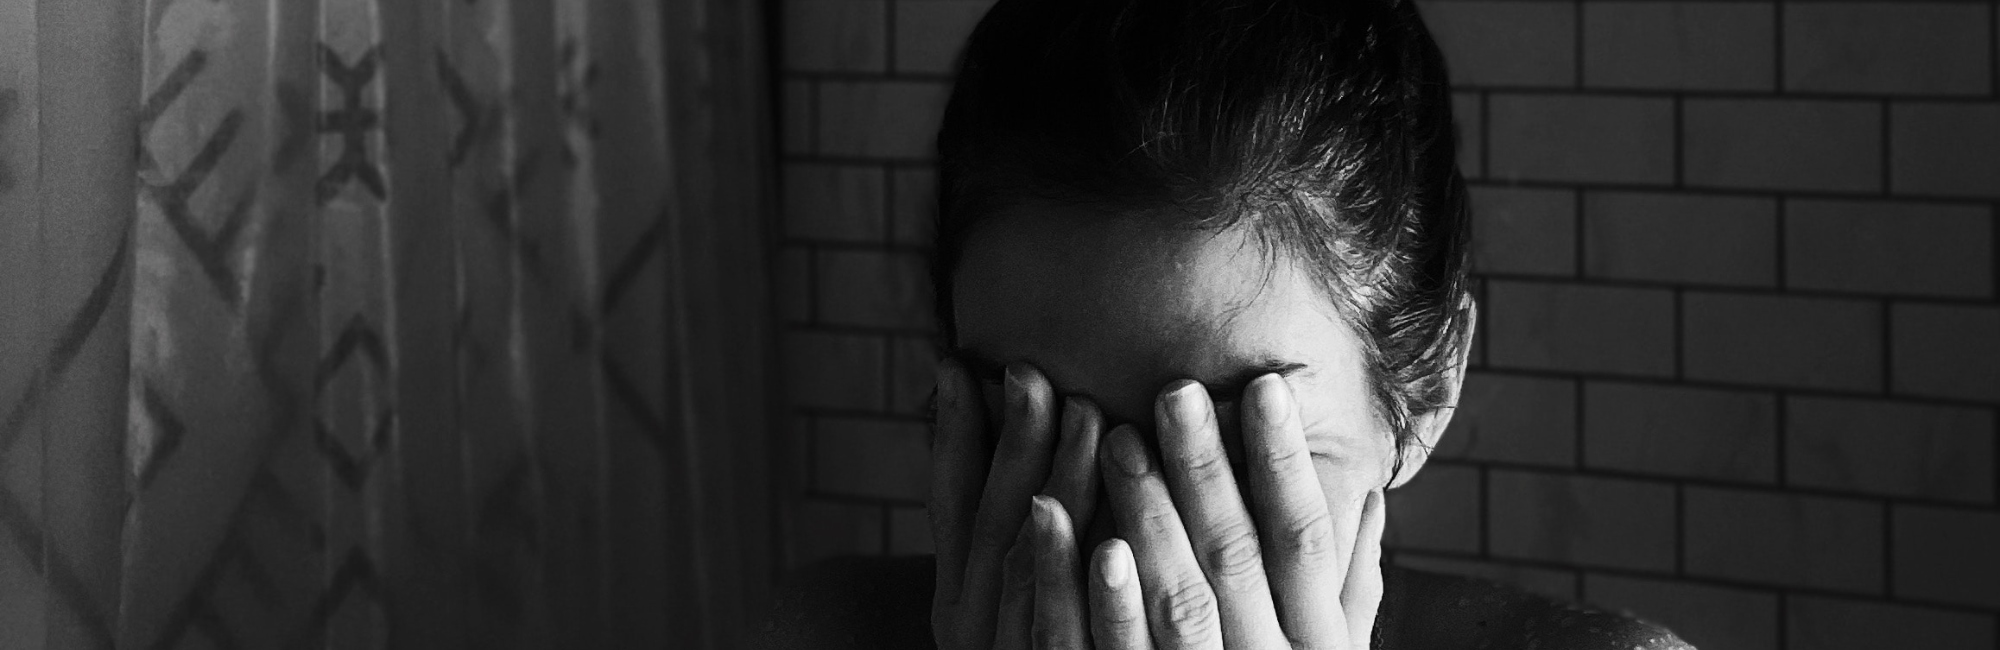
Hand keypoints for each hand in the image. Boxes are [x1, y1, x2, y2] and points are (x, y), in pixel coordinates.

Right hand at [932, 360, 1104, 649]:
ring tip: (1085, 413)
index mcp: (954, 599)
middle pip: (991, 516)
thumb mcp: (1007, 606)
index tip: (955, 365)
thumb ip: (1021, 543)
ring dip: (1058, 481)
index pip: (948, 501)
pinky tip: (1106, 535)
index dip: (950, 432)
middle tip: (1033, 371)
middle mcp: (968, 622)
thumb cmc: (1033, 647)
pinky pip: (1055, 623)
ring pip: (1023, 558)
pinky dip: (1067, 571)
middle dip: (1013, 437)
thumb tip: (1041, 457)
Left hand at [1059, 373, 1385, 649]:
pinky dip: (1088, 594)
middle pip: (1236, 558)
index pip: (1307, 538)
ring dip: (1144, 517)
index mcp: (1318, 645)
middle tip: (1175, 391)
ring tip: (1111, 438)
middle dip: (1205, 470)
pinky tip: (1066, 531)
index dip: (1287, 462)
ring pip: (1175, 603)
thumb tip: (1373, 491)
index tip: (1266, 383)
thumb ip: (1351, 585)